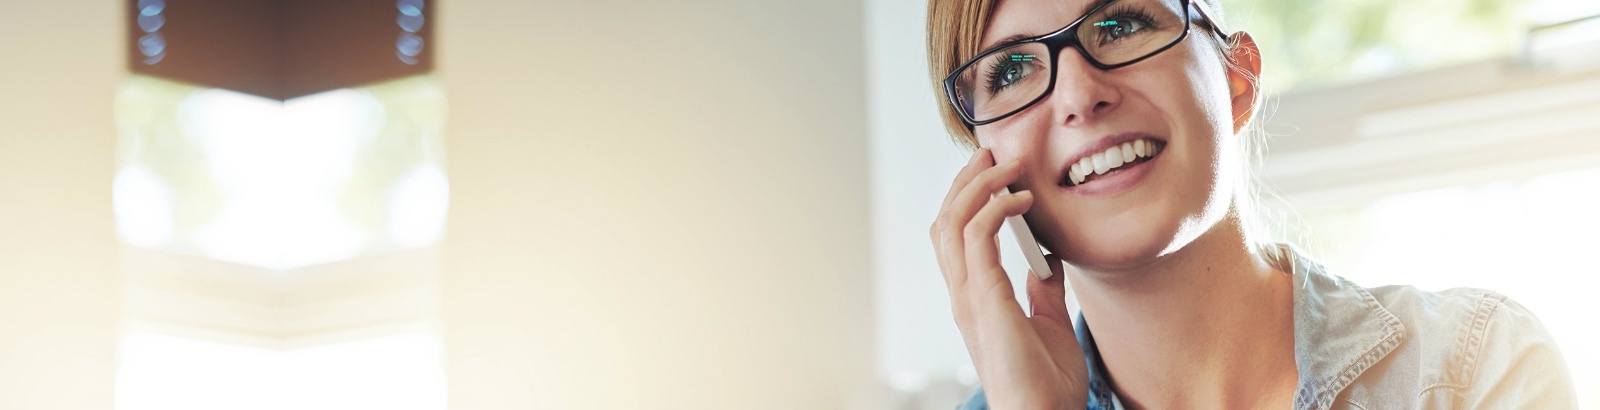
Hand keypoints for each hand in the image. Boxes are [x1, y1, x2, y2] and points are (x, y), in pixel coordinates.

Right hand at [930, 148, 1087, 408]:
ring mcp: (970, 297)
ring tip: (1006, 164)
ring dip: (977, 185)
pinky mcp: (986, 300)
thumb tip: (1047, 261)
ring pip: (953, 222)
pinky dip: (996, 210)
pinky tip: (1023, 199)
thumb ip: (1044, 291)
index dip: (968, 198)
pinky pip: (979, 239)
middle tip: (991, 152)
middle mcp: (964, 294)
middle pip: (945, 220)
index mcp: (975, 298)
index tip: (995, 171)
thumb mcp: (1050, 325)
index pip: (956, 236)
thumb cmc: (1046, 385)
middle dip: (965, 180)